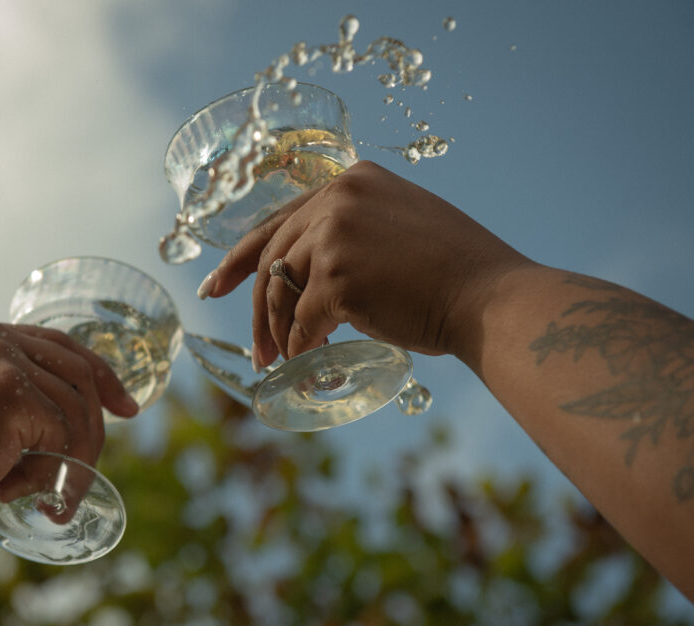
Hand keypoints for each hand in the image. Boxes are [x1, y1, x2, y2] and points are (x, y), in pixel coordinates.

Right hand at [0, 318, 137, 518]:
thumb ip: (0, 396)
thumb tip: (58, 423)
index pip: (57, 344)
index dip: (97, 374)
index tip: (121, 405)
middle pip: (77, 370)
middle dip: (101, 415)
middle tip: (100, 459)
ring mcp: (2, 359)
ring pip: (75, 407)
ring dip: (71, 458)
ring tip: (48, 494)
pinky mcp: (11, 392)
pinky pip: (62, 434)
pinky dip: (52, 470)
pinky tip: (15, 491)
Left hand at [200, 160, 530, 366]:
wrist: (491, 297)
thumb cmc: (453, 273)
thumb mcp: (398, 229)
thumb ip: (350, 235)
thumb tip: (305, 276)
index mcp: (353, 181)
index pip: (282, 219)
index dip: (243, 256)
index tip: (217, 284)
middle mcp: (339, 198)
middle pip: (272, 256)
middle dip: (255, 306)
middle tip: (254, 347)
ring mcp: (335, 235)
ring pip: (280, 290)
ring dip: (276, 331)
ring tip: (276, 361)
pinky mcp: (337, 276)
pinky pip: (302, 320)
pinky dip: (300, 346)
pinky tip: (307, 363)